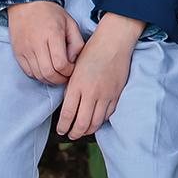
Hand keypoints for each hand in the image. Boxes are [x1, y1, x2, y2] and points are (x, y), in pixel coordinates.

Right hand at [7, 0, 83, 85]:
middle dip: (60, 79)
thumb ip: (77, 43)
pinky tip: (45, 70)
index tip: (72, 68)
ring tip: (57, 74)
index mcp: (53, 34)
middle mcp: (37, 43)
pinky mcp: (18, 53)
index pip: (61, 64)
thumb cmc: (51, 13)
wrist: (27, 4)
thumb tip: (73, 61)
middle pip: (49, 73)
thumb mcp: (70, 23)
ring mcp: (25, 50)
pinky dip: (38, 76)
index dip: (69, 72)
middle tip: (65, 76)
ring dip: (49, 80)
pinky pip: (28, 72)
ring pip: (38, 75)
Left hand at [58, 13, 141, 138]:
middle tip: (70, 135)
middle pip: (82, 124)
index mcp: (77, 85)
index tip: (61, 130)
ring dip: (87, 130)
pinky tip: (95, 121)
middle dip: (74, 134)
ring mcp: (106, 95)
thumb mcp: (75, 69)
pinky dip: (100, 121)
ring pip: (96, 122)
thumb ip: (71, 89)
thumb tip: (68, 107)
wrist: (114, 42)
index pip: (67, 114)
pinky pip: (107, 114)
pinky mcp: (116, 94)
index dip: (63, 126)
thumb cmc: (92, 52)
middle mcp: (91, 93)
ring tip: (82, 131)